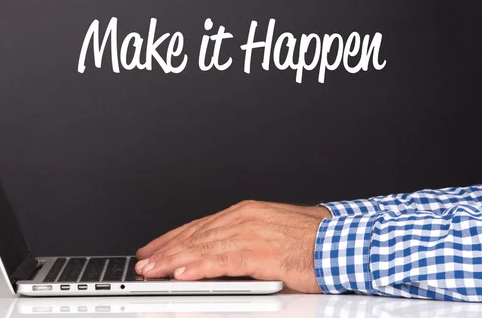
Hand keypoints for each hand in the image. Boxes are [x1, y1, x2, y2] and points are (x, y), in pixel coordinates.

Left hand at [135, 200, 330, 292]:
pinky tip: (182, 274)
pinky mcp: (260, 251)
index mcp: (245, 213)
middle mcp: (244, 217)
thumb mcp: (270, 234)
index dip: (172, 239)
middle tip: (144, 263)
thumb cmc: (312, 241)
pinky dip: (198, 267)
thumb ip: (242, 242)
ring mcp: (250, 232)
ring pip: (202, 246)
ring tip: (152, 271)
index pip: (199, 225)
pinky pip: (222, 260)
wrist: (343, 242)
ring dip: (173, 260)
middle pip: (195, 235)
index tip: (154, 249)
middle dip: (166, 250)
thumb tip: (220, 257)